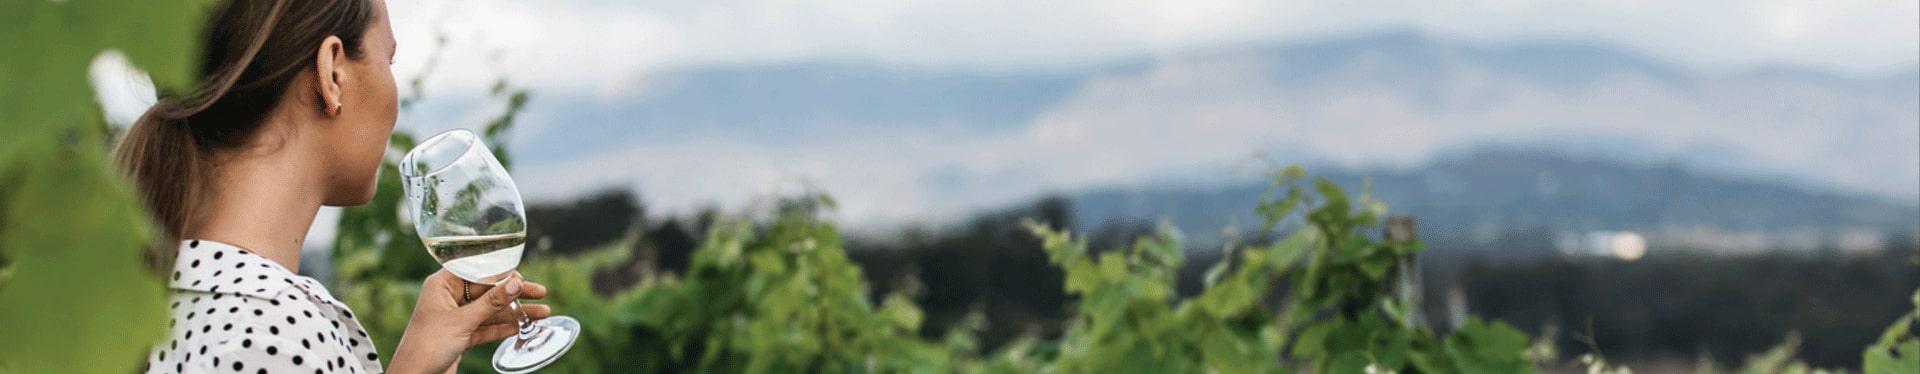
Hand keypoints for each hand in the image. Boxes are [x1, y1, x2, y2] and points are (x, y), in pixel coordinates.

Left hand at [388, 270, 551, 373]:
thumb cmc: (426, 346)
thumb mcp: (462, 322)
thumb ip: (491, 302)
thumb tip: (515, 283)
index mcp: (442, 285)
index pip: (478, 271)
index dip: (502, 272)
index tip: (523, 278)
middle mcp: (449, 298)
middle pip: (488, 290)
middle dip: (514, 294)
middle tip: (540, 293)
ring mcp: (456, 318)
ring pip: (491, 310)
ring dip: (515, 313)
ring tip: (541, 314)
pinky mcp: (461, 336)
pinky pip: (487, 327)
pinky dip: (504, 327)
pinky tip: (523, 327)